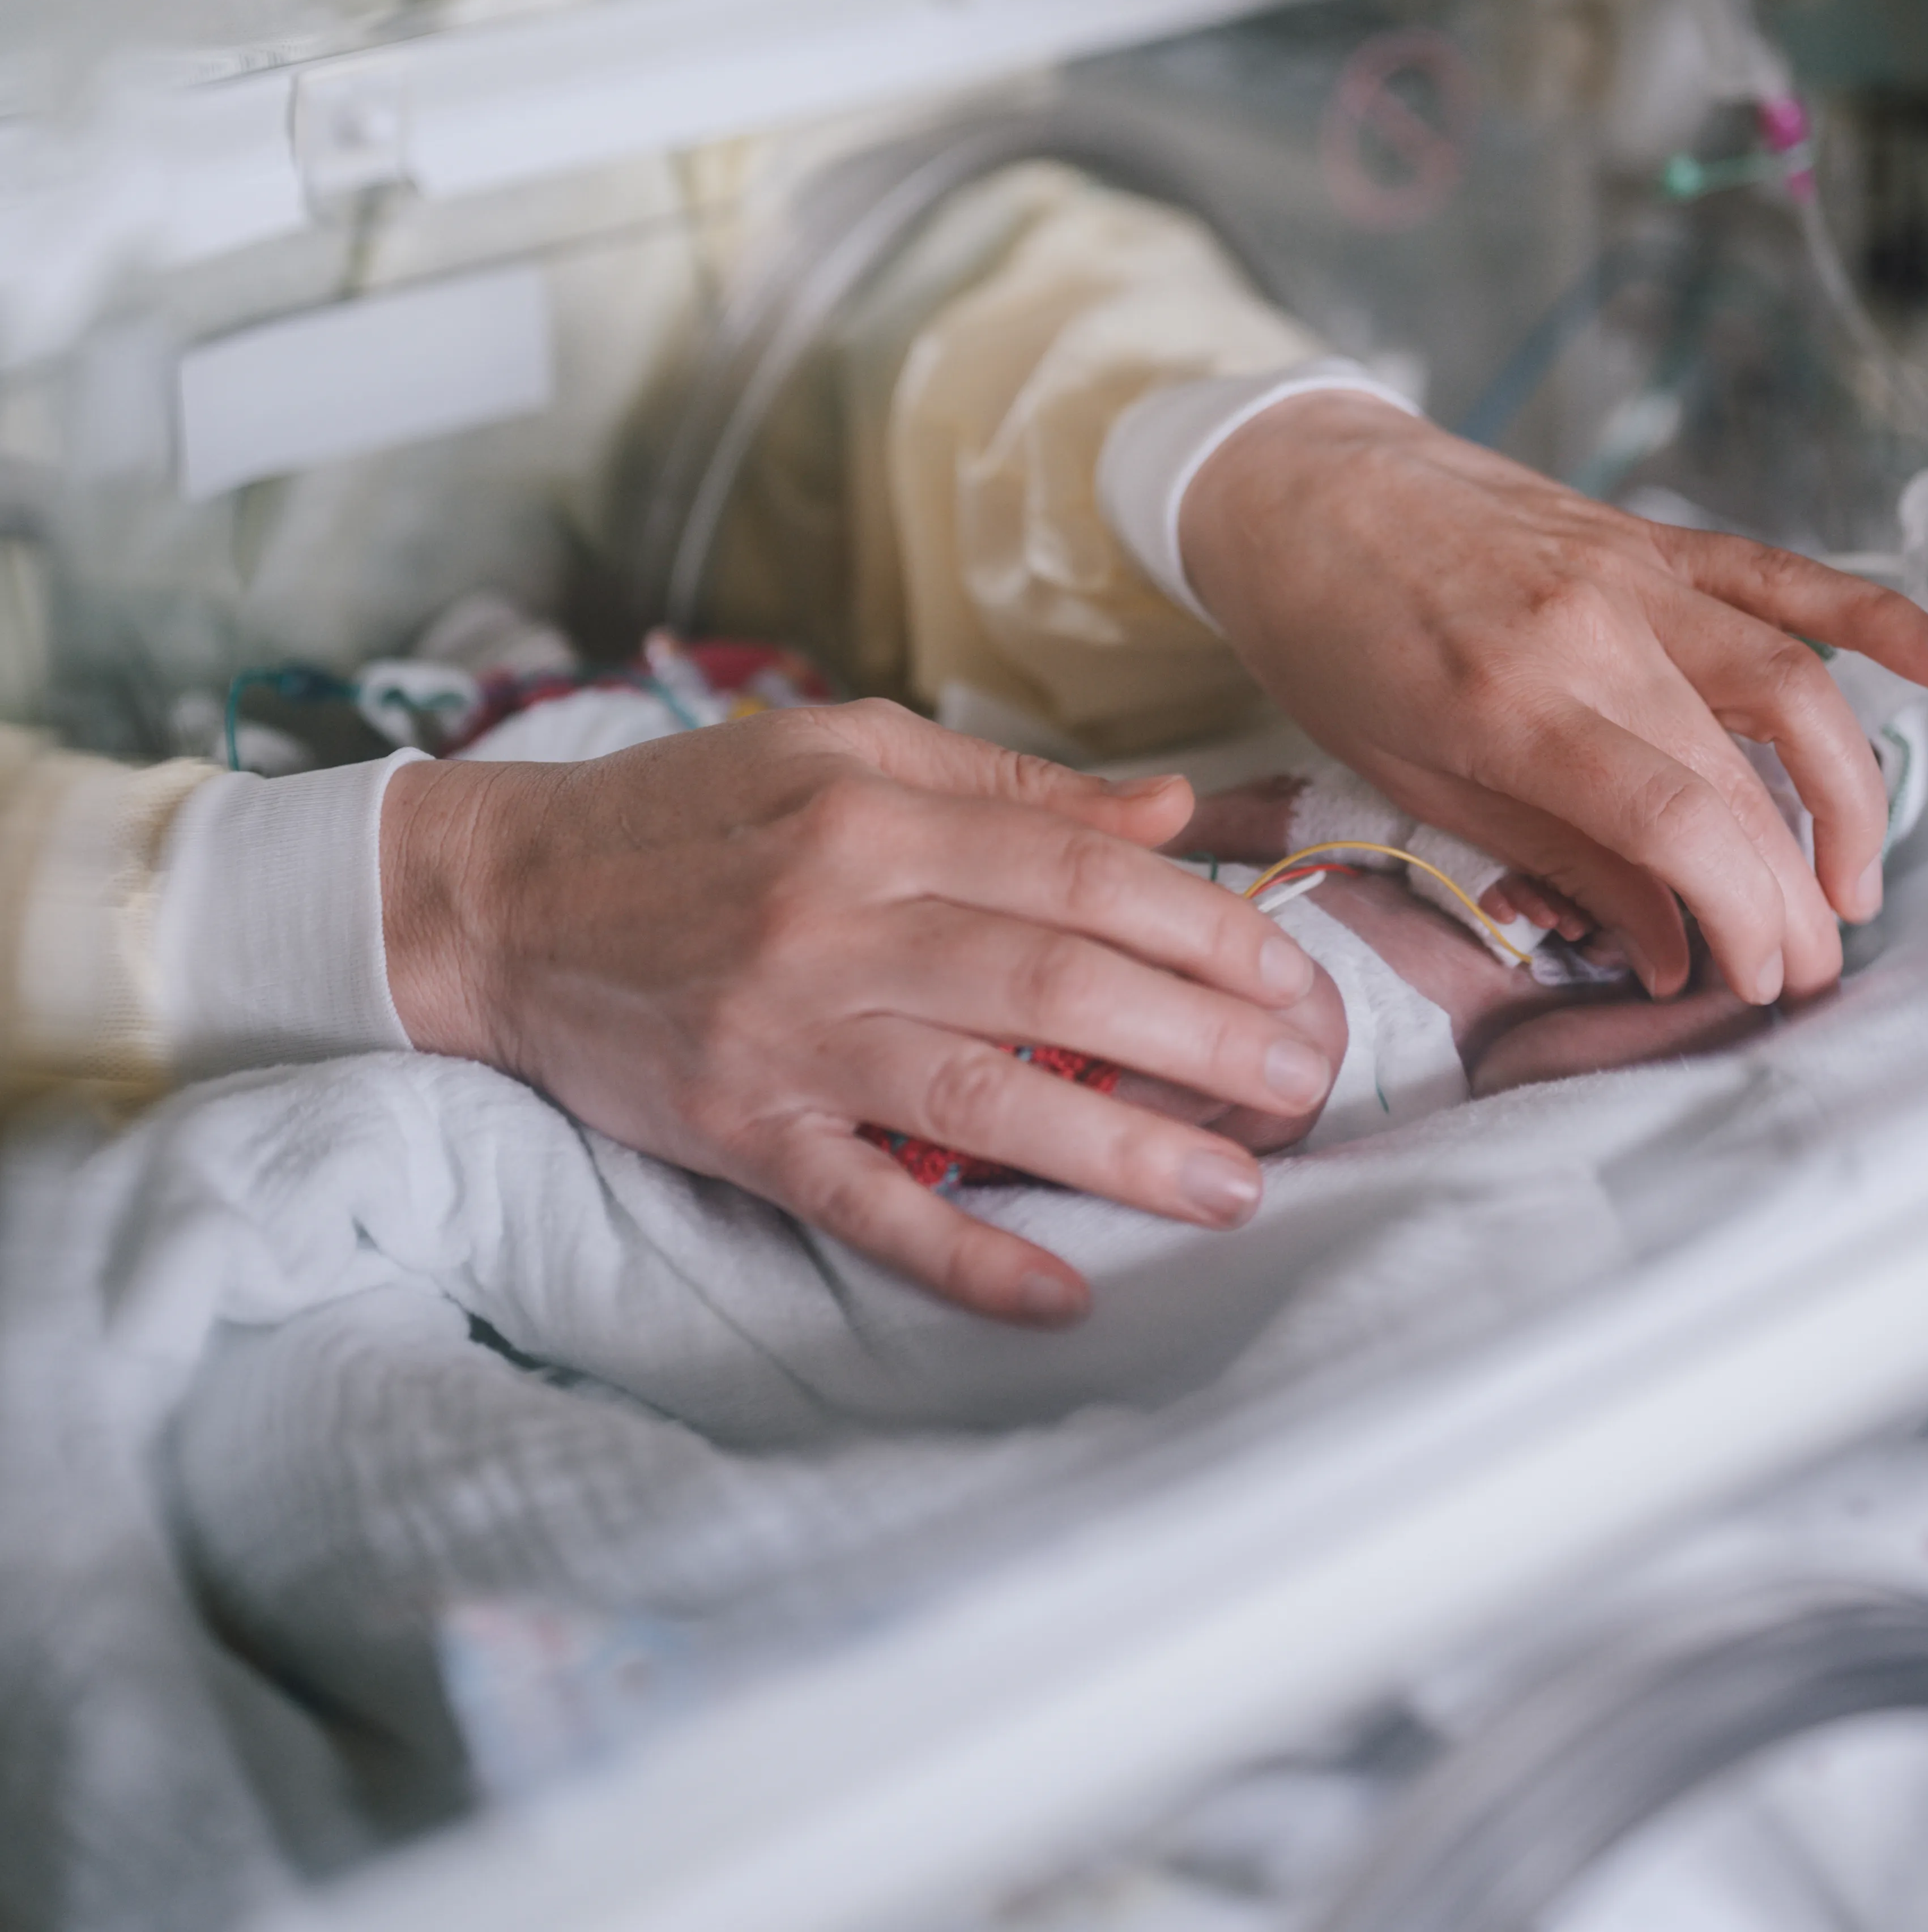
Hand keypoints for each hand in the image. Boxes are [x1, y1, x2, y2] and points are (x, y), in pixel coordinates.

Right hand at [379, 701, 1331, 1326]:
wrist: (501, 898)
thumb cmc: (689, 814)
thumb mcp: (846, 754)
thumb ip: (1007, 791)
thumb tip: (1166, 816)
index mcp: (876, 817)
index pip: (1077, 875)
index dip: (1202, 927)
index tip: (1293, 974)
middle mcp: (838, 920)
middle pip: (1053, 981)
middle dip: (1199, 1035)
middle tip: (1305, 1082)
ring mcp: (785, 1034)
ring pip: (981, 1096)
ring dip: (1119, 1150)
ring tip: (1233, 1189)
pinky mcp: (737, 1129)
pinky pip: (863, 1202)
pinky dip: (961, 1254)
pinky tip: (1058, 1294)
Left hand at [1178, 395, 1927, 1010]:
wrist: (1293, 482)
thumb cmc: (1325, 635)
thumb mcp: (1406, 773)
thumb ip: (1551, 859)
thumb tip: (1666, 951)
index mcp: (1513, 700)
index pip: (1682, 827)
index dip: (1741, 920)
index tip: (1754, 983)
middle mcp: (1591, 627)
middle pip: (1744, 778)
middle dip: (1794, 895)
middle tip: (1804, 971)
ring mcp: (1633, 571)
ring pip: (1795, 680)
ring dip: (1847, 793)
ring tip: (1851, 883)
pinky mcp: (1651, 537)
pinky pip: (1785, 572)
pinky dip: (1879, 617)